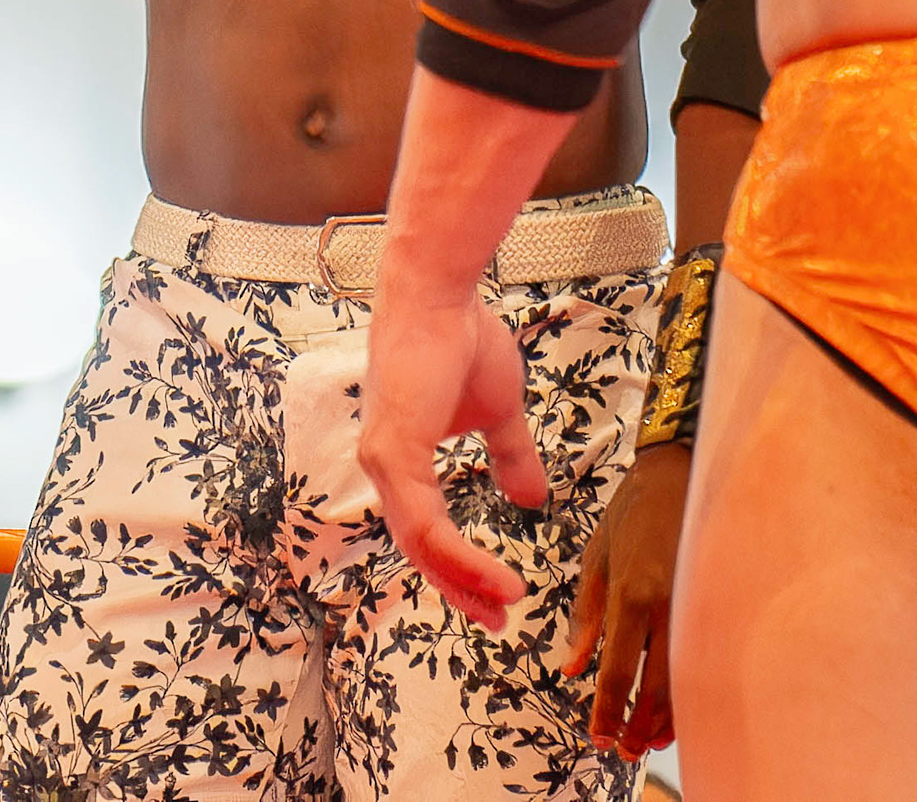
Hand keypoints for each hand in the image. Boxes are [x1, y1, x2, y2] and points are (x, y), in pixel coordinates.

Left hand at [360, 286, 549, 631]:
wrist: (444, 296)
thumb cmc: (463, 340)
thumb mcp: (498, 414)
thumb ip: (510, 457)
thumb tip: (531, 500)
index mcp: (404, 460)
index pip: (426, 532)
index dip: (460, 568)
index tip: (495, 599)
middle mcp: (386, 467)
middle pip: (419, 549)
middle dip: (460, 589)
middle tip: (497, 620)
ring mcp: (384, 461)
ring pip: (420, 545)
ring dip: (465, 579)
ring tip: (506, 600)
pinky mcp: (393, 452)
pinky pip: (424, 523)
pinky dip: (458, 554)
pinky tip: (490, 573)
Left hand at [557, 443, 686, 757]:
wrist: (679, 470)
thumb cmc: (632, 511)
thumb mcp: (594, 558)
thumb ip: (585, 617)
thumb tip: (572, 669)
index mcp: (631, 593)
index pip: (618, 670)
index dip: (608, 710)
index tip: (598, 737)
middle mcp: (667, 605)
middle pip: (655, 685)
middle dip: (639, 724)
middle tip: (624, 751)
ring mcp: (696, 604)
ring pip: (684, 677)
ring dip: (667, 715)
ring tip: (650, 740)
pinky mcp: (716, 600)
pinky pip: (703, 655)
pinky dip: (690, 687)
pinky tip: (681, 705)